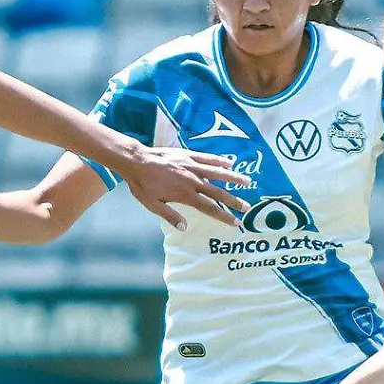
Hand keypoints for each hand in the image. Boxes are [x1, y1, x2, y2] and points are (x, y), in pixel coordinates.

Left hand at [110, 143, 249, 230]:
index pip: (210, 208)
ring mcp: (191, 166)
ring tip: (248, 182)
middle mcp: (192, 180)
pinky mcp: (188, 155)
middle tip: (247, 207)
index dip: (224, 216)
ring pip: (217, 173)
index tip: (235, 222)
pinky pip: (207, 158)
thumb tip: (185, 228)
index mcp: (185, 195)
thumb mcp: (153, 205)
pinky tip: (230, 162)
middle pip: (218, 192)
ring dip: (233, 178)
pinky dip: (219, 160)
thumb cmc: (142, 185)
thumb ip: (170, 216)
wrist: (135, 161)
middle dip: (234, 201)